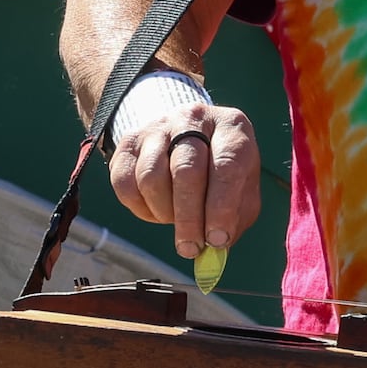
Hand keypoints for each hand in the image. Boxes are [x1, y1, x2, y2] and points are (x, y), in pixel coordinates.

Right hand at [106, 94, 260, 260]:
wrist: (186, 136)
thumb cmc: (221, 171)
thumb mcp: (241, 189)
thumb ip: (234, 220)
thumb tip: (214, 248)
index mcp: (231, 128)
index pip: (227, 166)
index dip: (221, 207)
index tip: (216, 240)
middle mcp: (194, 118)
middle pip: (186, 170)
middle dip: (188, 217)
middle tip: (190, 248)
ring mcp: (158, 127)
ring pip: (151, 176)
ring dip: (163, 211)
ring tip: (175, 220)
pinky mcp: (129, 141)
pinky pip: (125, 182)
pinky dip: (140, 207)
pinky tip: (156, 210)